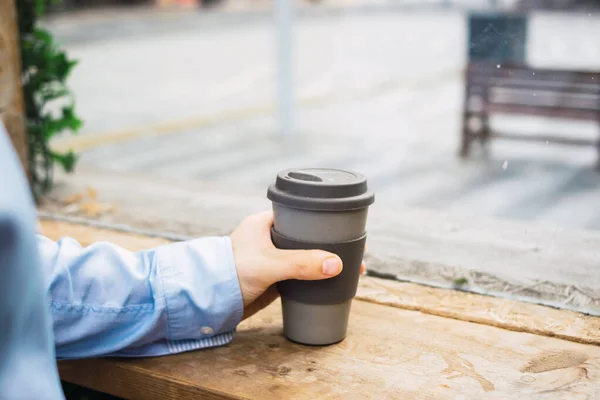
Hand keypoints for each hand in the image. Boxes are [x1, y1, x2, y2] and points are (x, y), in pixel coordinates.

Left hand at [230, 211, 365, 319]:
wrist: (209, 301)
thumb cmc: (229, 272)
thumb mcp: (268, 265)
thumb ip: (301, 263)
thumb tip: (337, 264)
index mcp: (265, 222)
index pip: (302, 215)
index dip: (325, 222)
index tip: (347, 229)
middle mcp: (270, 238)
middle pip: (308, 237)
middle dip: (331, 245)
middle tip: (357, 252)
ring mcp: (272, 259)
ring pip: (306, 257)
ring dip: (325, 262)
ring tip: (352, 269)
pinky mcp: (273, 279)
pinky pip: (300, 275)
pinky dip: (315, 278)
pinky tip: (332, 282)